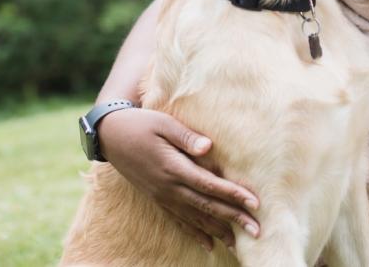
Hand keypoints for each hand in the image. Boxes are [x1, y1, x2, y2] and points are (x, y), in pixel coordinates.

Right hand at [100, 107, 260, 250]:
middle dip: (234, 218)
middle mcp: (169, 187)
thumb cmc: (140, 124)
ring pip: (195, 218)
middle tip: (258, 231)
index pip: (209, 185)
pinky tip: (209, 244)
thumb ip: (186, 137)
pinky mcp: (158, 199)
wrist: (110, 136)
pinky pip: (180, 221)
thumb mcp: (163, 123)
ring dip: (219, 231)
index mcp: (173, 167)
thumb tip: (209, 146)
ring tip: (239, 244)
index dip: (233, 195)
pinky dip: (196, 233)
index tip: (255, 204)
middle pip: (207, 206)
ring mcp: (163, 196)